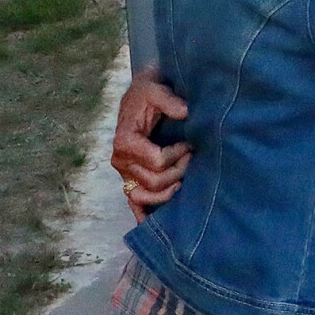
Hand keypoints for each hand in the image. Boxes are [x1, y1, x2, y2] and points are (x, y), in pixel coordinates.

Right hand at [111, 68, 192, 220]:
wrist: (141, 96)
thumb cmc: (147, 93)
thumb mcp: (155, 89)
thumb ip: (168, 100)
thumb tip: (185, 112)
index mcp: (125, 142)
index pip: (157, 162)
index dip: (178, 156)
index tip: (189, 144)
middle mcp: (122, 162)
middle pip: (154, 182)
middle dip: (178, 172)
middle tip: (192, 157)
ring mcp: (125, 174)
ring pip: (146, 196)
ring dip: (168, 191)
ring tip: (184, 178)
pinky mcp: (131, 180)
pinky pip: (134, 205)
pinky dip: (143, 216)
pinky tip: (155, 225)